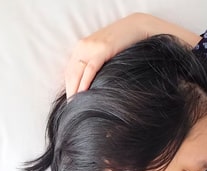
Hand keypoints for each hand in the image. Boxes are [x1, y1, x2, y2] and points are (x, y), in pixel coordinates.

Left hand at [64, 13, 201, 96]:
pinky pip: (90, 69)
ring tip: (76, 105)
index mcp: (82, 47)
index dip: (68, 86)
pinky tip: (83, 93)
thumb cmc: (124, 42)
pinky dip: (85, 82)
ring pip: (77, 72)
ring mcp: (92, 47)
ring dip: (75, 89)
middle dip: (69, 91)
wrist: (138, 26)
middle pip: (70, 73)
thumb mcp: (106, 52)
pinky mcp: (102, 50)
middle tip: (71, 108)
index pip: (70, 70)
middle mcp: (83, 46)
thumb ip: (97, 63)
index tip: (71, 101)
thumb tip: (95, 83)